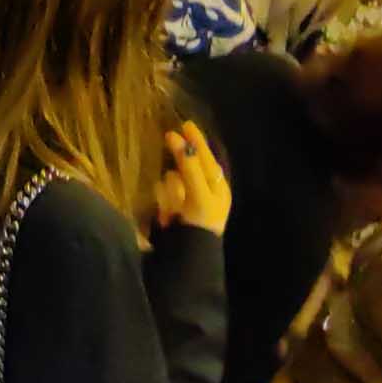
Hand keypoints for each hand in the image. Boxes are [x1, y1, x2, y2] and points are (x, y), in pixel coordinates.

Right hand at [154, 121, 230, 236]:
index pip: (207, 158)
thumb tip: (179, 139)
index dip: (197, 141)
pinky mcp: (173, 212)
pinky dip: (164, 193)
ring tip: (166, 178)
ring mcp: (187, 202)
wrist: (189, 258)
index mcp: (218, 188)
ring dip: (172, 177)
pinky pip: (166, 194)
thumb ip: (190, 166)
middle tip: (169, 137)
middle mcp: (205, 192)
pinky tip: (163, 200)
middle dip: (183, 156)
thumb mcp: (198, 192)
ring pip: (176, 179)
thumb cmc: (200, 223)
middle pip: (191, 167)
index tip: (186, 124)